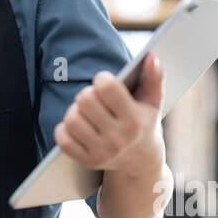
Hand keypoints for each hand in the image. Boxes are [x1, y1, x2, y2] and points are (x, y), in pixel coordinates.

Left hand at [53, 54, 165, 178]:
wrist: (140, 161)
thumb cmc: (144, 123)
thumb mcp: (153, 101)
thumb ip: (154, 77)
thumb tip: (151, 57)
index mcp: (134, 120)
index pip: (107, 87)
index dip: (102, 79)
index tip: (105, 82)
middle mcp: (118, 138)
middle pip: (85, 100)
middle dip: (87, 94)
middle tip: (94, 98)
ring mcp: (102, 152)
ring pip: (71, 119)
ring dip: (75, 111)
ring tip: (86, 112)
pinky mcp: (88, 161)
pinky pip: (62, 138)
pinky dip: (64, 129)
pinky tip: (77, 126)